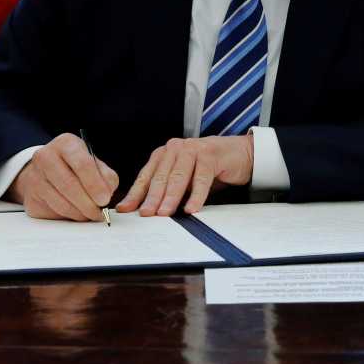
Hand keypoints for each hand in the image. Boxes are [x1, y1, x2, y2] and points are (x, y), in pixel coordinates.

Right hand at [12, 133, 120, 221]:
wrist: (46, 172)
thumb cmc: (75, 167)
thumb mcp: (95, 164)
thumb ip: (106, 177)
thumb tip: (106, 194)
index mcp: (66, 143)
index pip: (82, 164)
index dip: (95, 184)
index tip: (104, 199)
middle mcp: (46, 156)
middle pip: (69, 184)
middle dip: (88, 203)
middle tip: (99, 212)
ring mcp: (35, 177)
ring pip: (61, 202)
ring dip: (80, 213)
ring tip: (91, 214)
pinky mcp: (30, 197)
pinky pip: (53, 212)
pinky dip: (69, 216)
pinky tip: (77, 213)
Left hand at [116, 135, 253, 216]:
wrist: (238, 153)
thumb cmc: (208, 168)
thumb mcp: (184, 180)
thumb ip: (167, 191)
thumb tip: (146, 211)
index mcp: (164, 154)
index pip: (146, 176)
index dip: (136, 194)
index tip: (125, 209)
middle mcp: (175, 149)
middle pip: (161, 177)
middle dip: (152, 198)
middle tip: (146, 214)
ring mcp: (193, 149)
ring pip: (178, 177)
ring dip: (171, 197)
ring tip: (164, 213)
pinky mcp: (210, 155)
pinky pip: (201, 178)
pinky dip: (196, 195)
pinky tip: (191, 208)